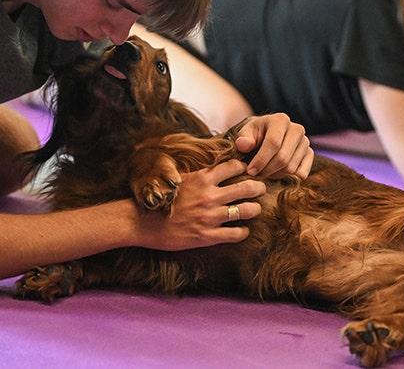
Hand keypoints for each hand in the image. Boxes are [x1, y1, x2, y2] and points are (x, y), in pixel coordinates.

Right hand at [137, 160, 264, 250]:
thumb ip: (201, 175)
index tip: (248, 171)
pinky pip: (236, 233)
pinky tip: (242, 230)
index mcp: (202, 178)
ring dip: (254, 209)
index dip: (244, 167)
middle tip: (260, 189)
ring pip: (247, 210)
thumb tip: (218, 169)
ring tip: (254, 209)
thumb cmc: (161, 199)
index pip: (234, 167)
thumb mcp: (181, 179)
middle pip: (247, 187)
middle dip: (258, 187)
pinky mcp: (207, 236)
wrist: (142, 222)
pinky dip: (243, 232)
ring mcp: (210, 217)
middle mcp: (209, 196)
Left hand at [234, 113, 313, 178]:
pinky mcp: (309, 154)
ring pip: (291, 168)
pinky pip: (301, 174)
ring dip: (275, 175)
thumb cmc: (254, 134)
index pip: (273, 143)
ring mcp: (305, 142)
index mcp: (281, 120)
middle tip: (256, 175)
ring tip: (265, 172)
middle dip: (267, 170)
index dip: (261, 160)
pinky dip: (288, 178)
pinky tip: (277, 173)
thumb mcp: (245, 133)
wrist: (266, 135)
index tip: (250, 171)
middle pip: (283, 158)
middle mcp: (297, 129)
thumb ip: (243, 139)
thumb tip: (243, 145)